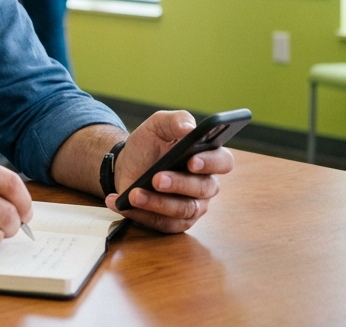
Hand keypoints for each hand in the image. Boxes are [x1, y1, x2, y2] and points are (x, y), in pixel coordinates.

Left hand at [105, 110, 232, 233]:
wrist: (126, 164)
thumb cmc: (149, 144)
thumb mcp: (158, 125)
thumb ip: (175, 120)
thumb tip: (189, 127)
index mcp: (206, 157)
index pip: (223, 161)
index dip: (211, 163)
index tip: (191, 160)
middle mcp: (205, 184)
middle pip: (203, 188)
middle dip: (179, 184)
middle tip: (157, 178)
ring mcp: (192, 205)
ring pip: (183, 210)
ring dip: (157, 202)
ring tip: (134, 194)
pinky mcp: (174, 222)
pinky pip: (162, 223)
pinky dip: (140, 214)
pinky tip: (122, 203)